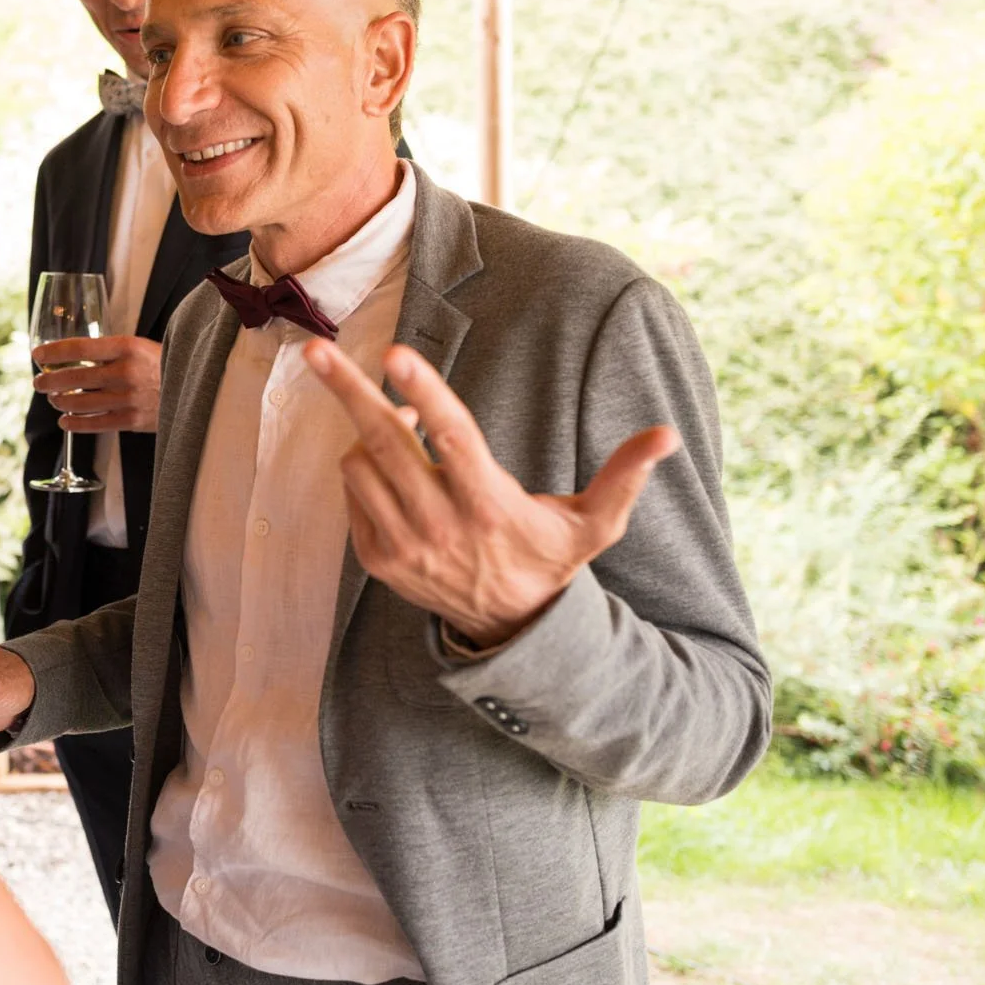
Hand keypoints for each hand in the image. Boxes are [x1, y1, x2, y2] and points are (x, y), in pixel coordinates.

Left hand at [32, 336, 162, 432]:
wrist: (196, 387)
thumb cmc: (162, 364)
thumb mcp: (139, 347)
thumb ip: (109, 351)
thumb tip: (70, 355)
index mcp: (127, 347)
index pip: (79, 348)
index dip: (53, 352)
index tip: (37, 355)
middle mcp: (126, 372)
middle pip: (74, 378)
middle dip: (49, 381)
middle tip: (39, 382)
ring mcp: (129, 399)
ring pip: (80, 403)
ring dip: (59, 402)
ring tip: (53, 400)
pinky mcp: (132, 421)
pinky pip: (95, 424)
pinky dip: (74, 424)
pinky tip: (65, 421)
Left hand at [306, 340, 680, 649]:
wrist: (511, 632)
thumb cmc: (552, 561)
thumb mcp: (596, 525)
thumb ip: (625, 476)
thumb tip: (667, 435)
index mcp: (491, 506)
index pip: (453, 439)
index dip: (426, 393)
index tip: (397, 356)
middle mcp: (441, 525)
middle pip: (385, 442)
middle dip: (349, 391)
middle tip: (317, 351)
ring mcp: (403, 545)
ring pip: (361, 465)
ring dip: (369, 436)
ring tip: (404, 430)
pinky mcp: (378, 560)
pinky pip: (353, 494)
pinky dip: (364, 473)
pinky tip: (393, 472)